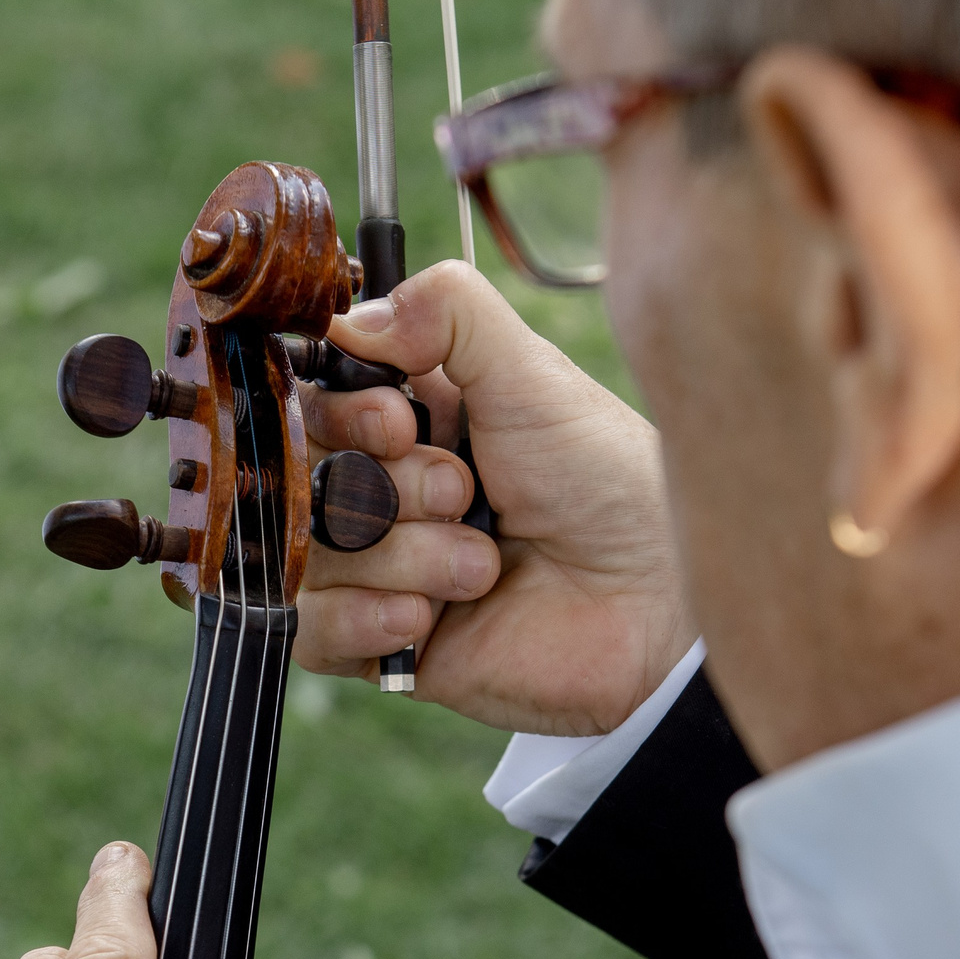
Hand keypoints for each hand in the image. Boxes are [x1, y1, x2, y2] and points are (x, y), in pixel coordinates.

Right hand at [298, 260, 694, 734]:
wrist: (654, 606)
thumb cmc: (606, 482)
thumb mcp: (533, 375)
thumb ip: (450, 313)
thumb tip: (348, 317)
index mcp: (414, 419)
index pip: (316, 402)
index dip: (344, 414)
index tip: (401, 424)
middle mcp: (389, 489)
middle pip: (305, 478)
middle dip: (387, 489)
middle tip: (463, 495)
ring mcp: (384, 569)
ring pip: (313, 555)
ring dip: (401, 557)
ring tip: (482, 567)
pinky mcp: (385, 646)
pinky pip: (314, 634)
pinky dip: (365, 621)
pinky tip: (427, 619)